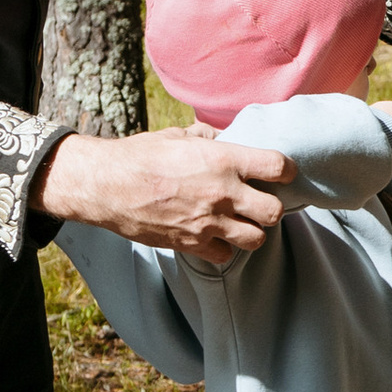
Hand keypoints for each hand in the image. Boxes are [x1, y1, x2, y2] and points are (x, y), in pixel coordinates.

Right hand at [38, 129, 292, 267]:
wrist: (106, 185)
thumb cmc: (140, 155)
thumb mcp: (178, 136)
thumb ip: (208, 138)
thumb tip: (224, 137)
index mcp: (223, 160)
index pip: (278, 167)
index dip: (285, 170)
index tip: (280, 172)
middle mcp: (222, 193)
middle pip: (275, 212)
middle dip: (272, 208)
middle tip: (260, 202)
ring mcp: (208, 223)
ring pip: (256, 239)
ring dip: (252, 231)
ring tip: (241, 222)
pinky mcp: (191, 244)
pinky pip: (226, 255)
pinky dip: (225, 248)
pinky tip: (216, 235)